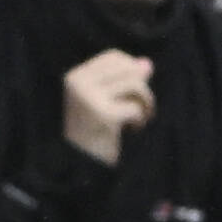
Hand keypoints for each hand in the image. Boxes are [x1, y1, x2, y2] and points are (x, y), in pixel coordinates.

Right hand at [63, 45, 155, 161]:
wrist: (80, 164)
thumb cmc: (94, 132)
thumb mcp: (105, 101)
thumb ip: (123, 80)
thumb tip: (147, 63)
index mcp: (75, 77)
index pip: (113, 57)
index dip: (132, 69)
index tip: (135, 90)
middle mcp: (79, 84)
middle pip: (128, 69)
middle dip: (142, 87)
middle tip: (142, 107)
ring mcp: (90, 99)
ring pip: (136, 85)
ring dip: (146, 103)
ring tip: (141, 118)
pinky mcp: (104, 116)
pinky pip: (136, 107)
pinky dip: (140, 119)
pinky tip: (133, 129)